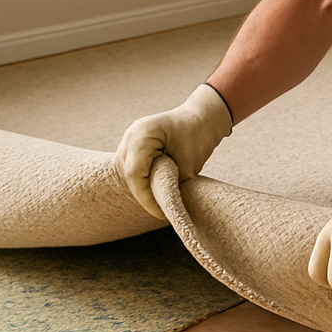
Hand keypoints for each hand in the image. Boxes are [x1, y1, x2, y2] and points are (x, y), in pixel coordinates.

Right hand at [114, 84, 231, 218]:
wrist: (202, 118)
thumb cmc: (199, 136)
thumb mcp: (188, 164)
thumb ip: (171, 184)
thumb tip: (163, 206)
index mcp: (142, 135)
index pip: (135, 174)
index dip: (146, 197)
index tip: (161, 213)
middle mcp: (130, 136)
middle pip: (129, 175)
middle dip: (144, 195)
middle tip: (163, 210)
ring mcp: (128, 140)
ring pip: (129, 174)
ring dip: (144, 188)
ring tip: (162, 201)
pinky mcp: (131, 146)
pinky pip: (133, 169)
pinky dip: (144, 181)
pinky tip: (158, 187)